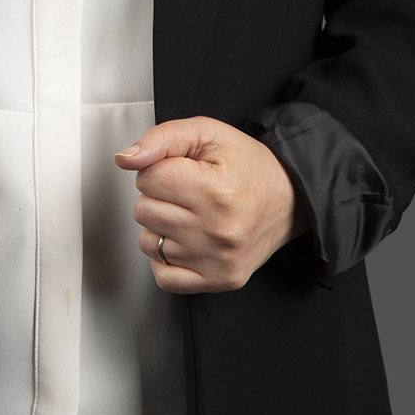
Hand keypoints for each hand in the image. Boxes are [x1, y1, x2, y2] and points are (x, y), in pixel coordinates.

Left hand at [115, 116, 307, 292]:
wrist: (289, 198)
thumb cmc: (247, 165)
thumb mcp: (206, 133)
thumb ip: (161, 139)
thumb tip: (125, 159)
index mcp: (216, 190)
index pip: (148, 178)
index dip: (158, 168)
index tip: (179, 169)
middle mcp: (218, 230)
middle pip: (144, 210)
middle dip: (157, 195)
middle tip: (186, 190)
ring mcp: (218, 260)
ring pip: (148, 242)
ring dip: (160, 225)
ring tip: (188, 213)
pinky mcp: (219, 281)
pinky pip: (163, 276)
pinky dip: (165, 258)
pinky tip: (185, 240)